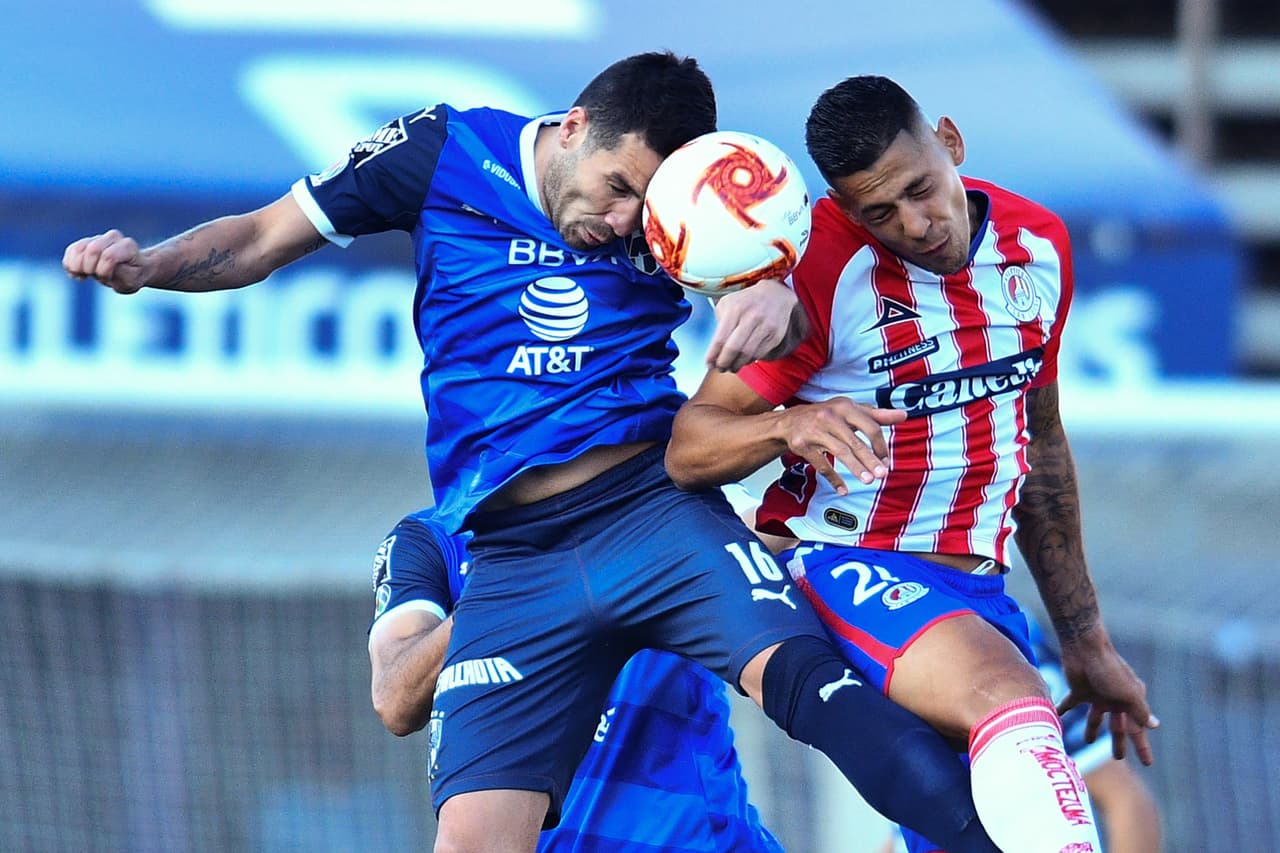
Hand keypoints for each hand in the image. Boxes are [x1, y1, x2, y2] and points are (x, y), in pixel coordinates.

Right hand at [63, 230, 146, 293]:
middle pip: (92, 250)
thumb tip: (106, 258)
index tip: (109, 279)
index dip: (104, 272)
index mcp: (128, 246)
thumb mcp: (131, 282)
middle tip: (95, 277)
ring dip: (77, 267)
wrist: (131, 271)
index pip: (109, 256)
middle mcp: (113, 237)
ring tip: (85, 276)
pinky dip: (70, 265)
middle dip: (90, 268)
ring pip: (78, 249)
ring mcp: (98, 238)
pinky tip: (79, 274)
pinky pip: (70, 251)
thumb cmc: (132, 277)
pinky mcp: (85, 242)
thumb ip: (120, 272)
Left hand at [705, 279, 799, 371]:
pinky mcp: (775, 336)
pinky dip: (748, 361)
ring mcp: (765, 327)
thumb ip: (718, 323)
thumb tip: (714, 349)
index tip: (709, 363)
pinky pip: (759, 354)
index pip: (720, 339)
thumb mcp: (727, 304)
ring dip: (736, 365)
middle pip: (734, 349)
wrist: (776, 294)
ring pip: (747, 355)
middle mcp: (751, 317)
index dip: (713, 356)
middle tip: (719, 368)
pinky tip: (743, 359)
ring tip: (730, 367)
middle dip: (724, 363)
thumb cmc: (746, 301)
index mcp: (735, 309)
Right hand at [778, 397, 905, 492]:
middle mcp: (830, 416)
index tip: (886, 460)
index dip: (880, 445)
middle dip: (870, 460)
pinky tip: (843, 490)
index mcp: (845, 407)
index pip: (870, 426)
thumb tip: (904, 415)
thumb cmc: (827, 416)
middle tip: (882, 475)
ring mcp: (815, 431)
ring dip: (855, 468)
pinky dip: (833, 478)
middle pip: (855, 441)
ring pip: (839, 452)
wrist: (789, 421)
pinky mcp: (802, 444)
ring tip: (868, 481)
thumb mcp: (850, 411)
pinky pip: (821, 464)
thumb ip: (877, 415)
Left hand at [1058, 636, 1159, 765]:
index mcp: (1130, 700)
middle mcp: (1114, 699)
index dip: (1142, 746)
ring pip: (1094, 718)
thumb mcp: (1128, 693)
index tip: (1148, 763)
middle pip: (1116, 726)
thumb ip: (1140, 711)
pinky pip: (1069, 704)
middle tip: (1118, 758)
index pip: (1138, 728)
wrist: (1084, 649)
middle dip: (1118, 742)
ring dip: (1091, 730)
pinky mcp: (1078, 691)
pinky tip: (1056, 719)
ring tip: (1086, 742)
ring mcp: (1096, 695)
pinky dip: (1062, 710)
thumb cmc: (1109, 670)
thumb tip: (1155, 726)